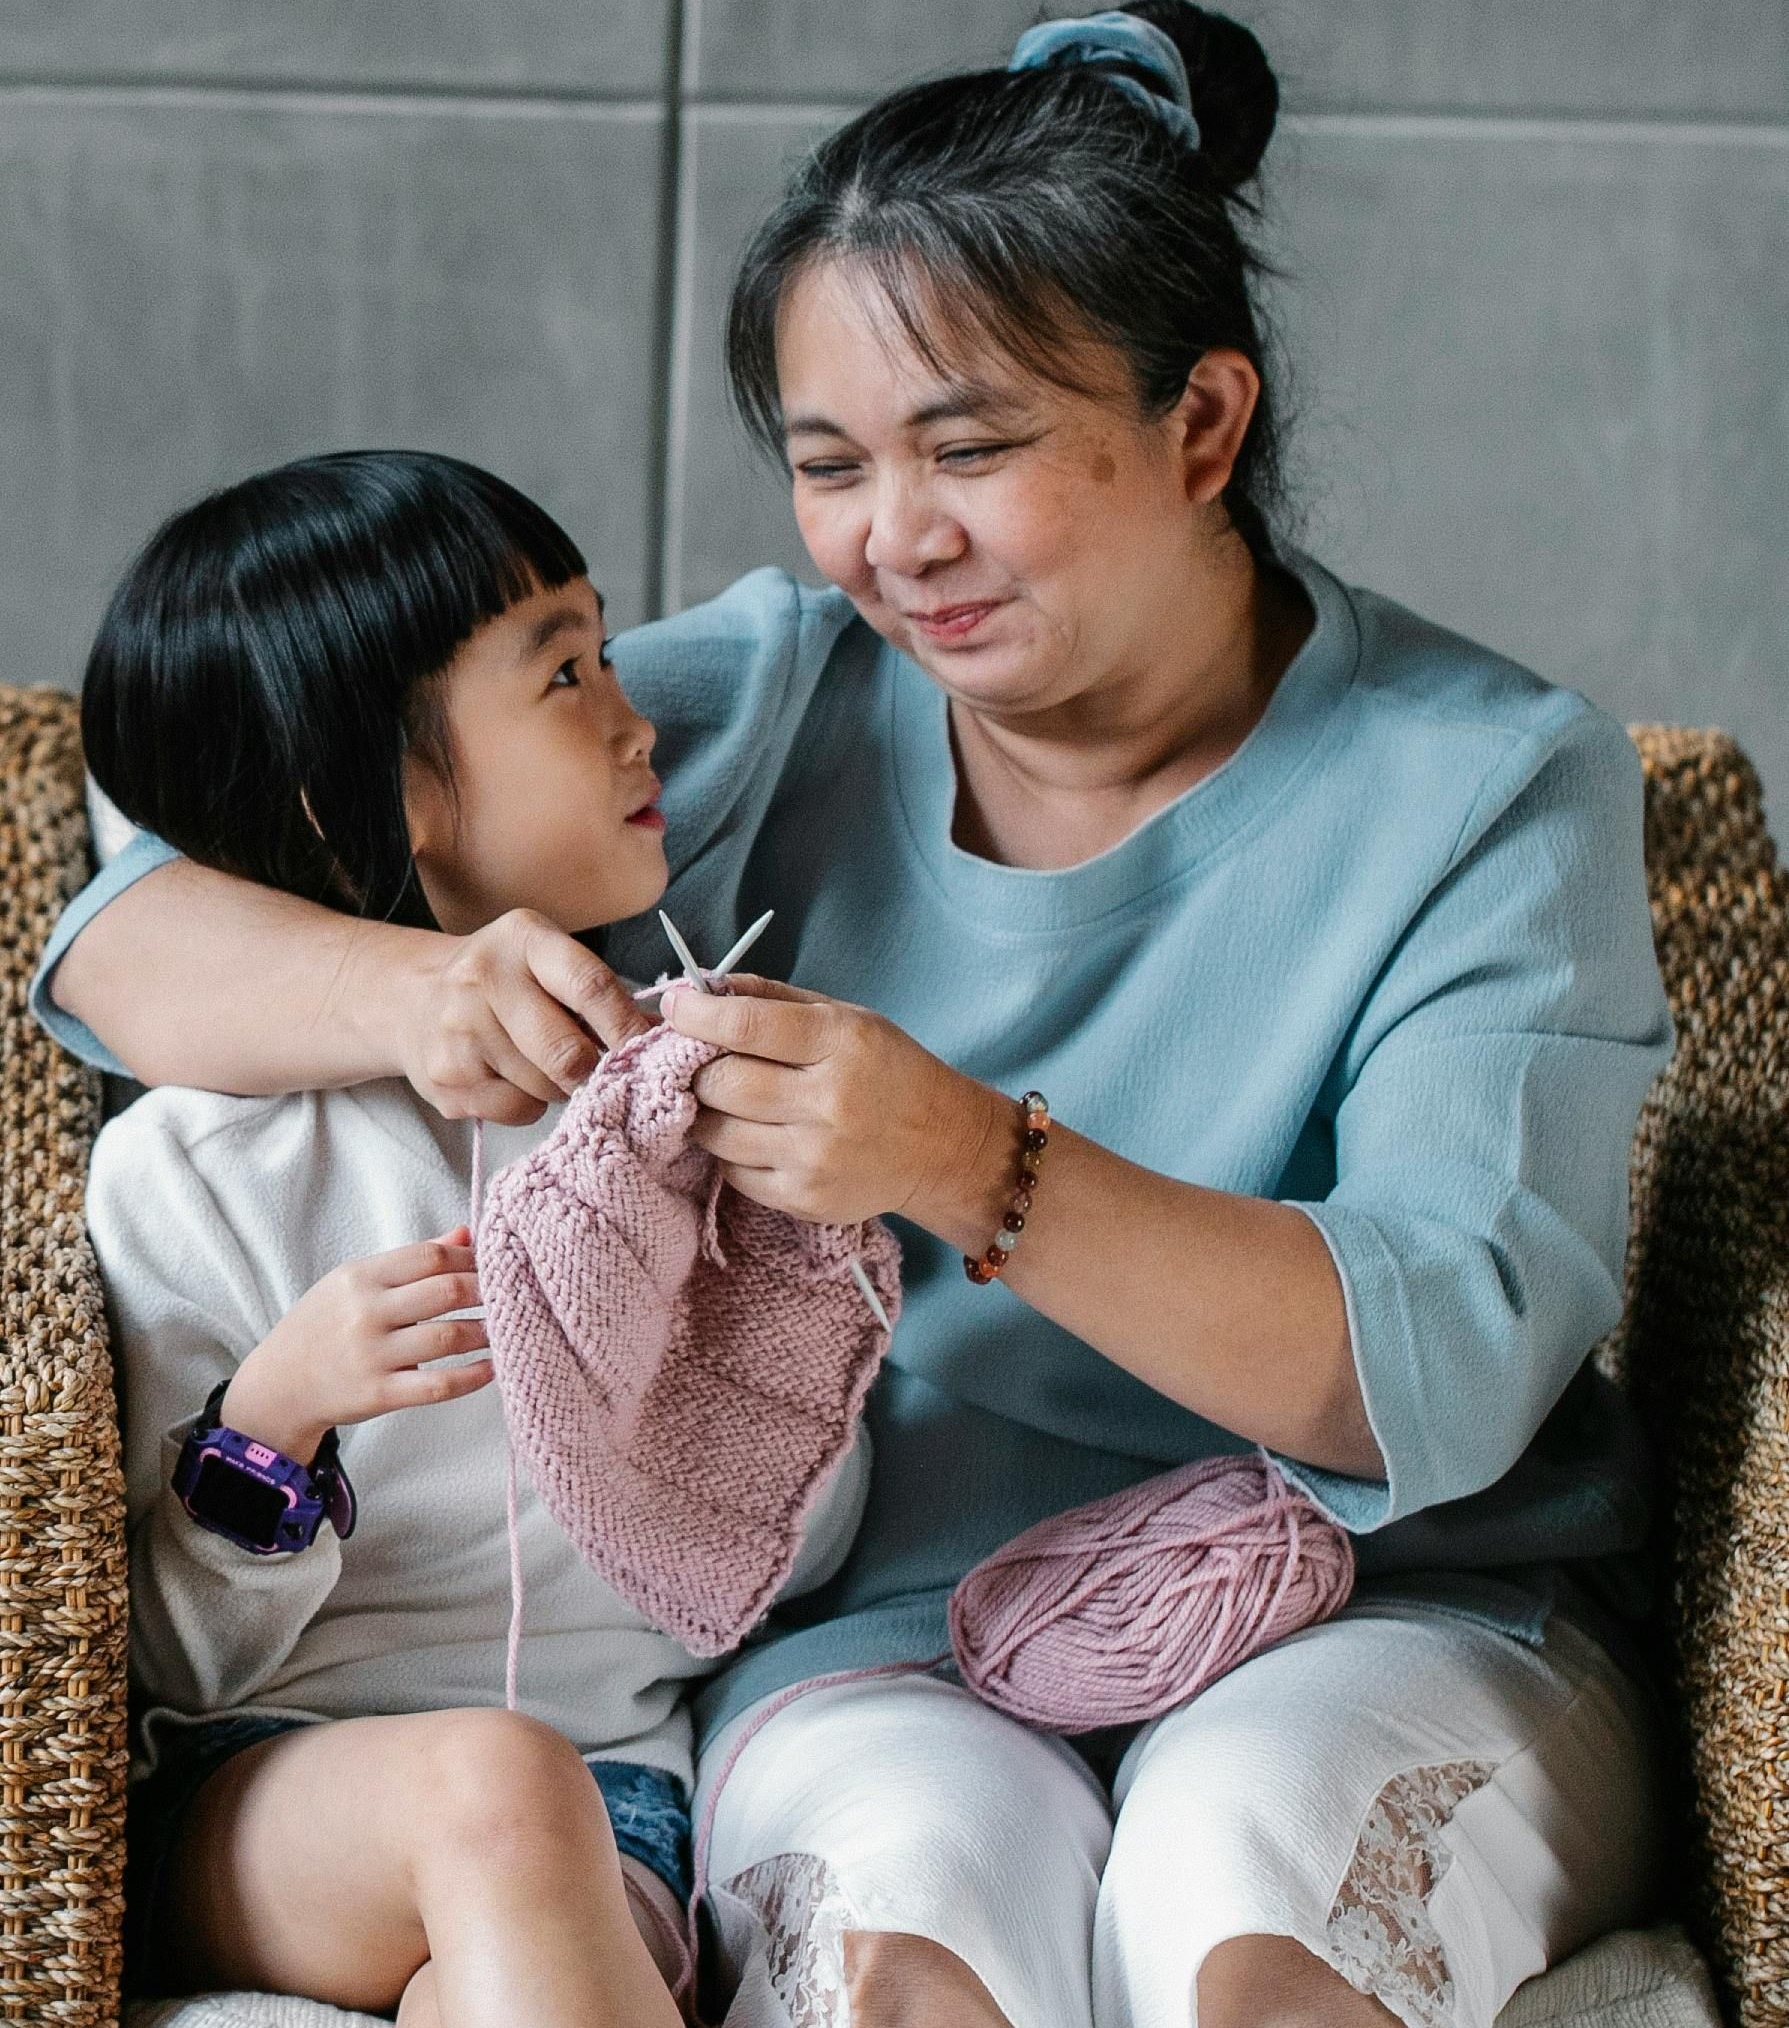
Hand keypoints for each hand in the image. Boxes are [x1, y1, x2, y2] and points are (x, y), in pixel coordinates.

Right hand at [220, 1230, 492, 1464]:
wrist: (277, 1386)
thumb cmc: (322, 1327)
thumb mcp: (354, 1283)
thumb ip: (411, 1261)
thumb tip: (466, 1234)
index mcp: (361, 1277)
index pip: (430, 1256)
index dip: (471, 1259)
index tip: (494, 1266)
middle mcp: (366, 1312)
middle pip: (446, 1291)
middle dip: (487, 1291)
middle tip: (511, 1295)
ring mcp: (372, 1354)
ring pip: (448, 1337)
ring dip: (486, 1332)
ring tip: (506, 1329)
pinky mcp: (378, 1394)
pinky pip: (436, 1386)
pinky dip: (471, 1377)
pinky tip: (490, 1368)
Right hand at [392, 909, 656, 1122]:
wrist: (413, 998)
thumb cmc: (504, 982)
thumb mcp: (547, 963)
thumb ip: (601, 995)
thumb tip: (661, 1039)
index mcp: (523, 939)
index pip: (590, 986)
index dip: (627, 1027)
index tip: (648, 1053)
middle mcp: (484, 978)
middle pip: (568, 1052)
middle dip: (595, 1071)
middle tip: (601, 1071)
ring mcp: (458, 1031)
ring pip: (544, 1087)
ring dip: (560, 1088)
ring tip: (543, 1064)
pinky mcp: (445, 1079)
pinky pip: (516, 1110)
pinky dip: (528, 1104)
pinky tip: (510, 1077)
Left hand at [664, 976, 1006, 1229]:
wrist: (942, 1147)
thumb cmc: (888, 1071)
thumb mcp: (845, 1018)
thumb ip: (772, 999)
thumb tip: (701, 988)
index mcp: (841, 1043)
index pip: (746, 1025)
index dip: (697, 1014)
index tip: (676, 1006)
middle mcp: (829, 1102)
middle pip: (722, 1083)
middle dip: (697, 1068)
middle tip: (698, 1060)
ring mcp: (816, 1157)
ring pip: (717, 1133)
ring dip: (708, 1111)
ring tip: (726, 1098)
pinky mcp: (805, 1199)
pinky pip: (734, 1173)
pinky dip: (731, 1151)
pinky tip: (755, 1135)